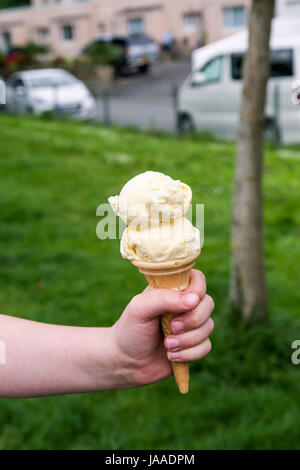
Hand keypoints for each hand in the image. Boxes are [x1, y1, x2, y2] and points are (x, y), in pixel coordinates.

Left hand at [111, 269, 213, 387]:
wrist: (126, 363)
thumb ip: (164, 299)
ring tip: (167, 346)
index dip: (198, 290)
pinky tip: (172, 356)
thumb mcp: (140, 309)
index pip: (197, 279)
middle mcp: (184, 305)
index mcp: (171, 290)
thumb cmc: (130, 330)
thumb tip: (194, 299)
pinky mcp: (194, 345)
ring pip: (208, 327)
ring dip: (188, 340)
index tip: (189, 302)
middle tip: (172, 327)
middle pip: (208, 304)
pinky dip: (190, 354)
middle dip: (192, 320)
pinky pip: (206, 346)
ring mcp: (191, 325)